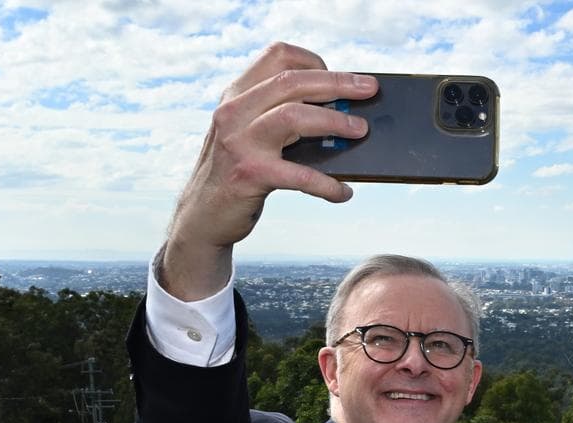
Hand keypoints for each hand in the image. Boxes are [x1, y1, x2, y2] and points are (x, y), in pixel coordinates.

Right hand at [161, 42, 376, 298]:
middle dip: (338, 83)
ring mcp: (239, 141)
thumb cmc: (239, 173)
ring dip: (334, 121)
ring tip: (361, 130)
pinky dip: (327, 183)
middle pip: (292, 82)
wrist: (202, 217)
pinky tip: (343, 192)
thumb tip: (341, 110)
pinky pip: (299, 174)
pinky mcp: (249, 174)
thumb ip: (280, 116)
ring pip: (294, 116)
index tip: (339, 76)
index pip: (277, 56)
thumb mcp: (250, 134)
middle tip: (370, 90)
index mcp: (236, 95)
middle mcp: (233, 111)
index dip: (313, 61)